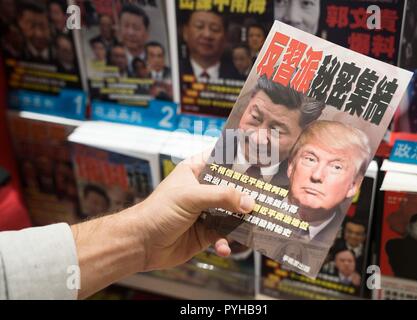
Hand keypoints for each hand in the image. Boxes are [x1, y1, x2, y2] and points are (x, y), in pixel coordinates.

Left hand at [131, 153, 255, 269]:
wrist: (141, 244)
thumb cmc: (159, 211)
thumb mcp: (191, 197)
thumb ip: (222, 196)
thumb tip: (250, 202)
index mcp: (195, 171)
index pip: (220, 159)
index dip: (239, 159)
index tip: (261, 161)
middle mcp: (203, 190)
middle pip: (232, 188)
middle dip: (248, 195)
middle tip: (268, 198)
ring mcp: (206, 212)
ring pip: (232, 213)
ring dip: (242, 221)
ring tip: (255, 226)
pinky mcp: (206, 233)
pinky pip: (224, 235)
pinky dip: (226, 242)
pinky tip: (222, 248)